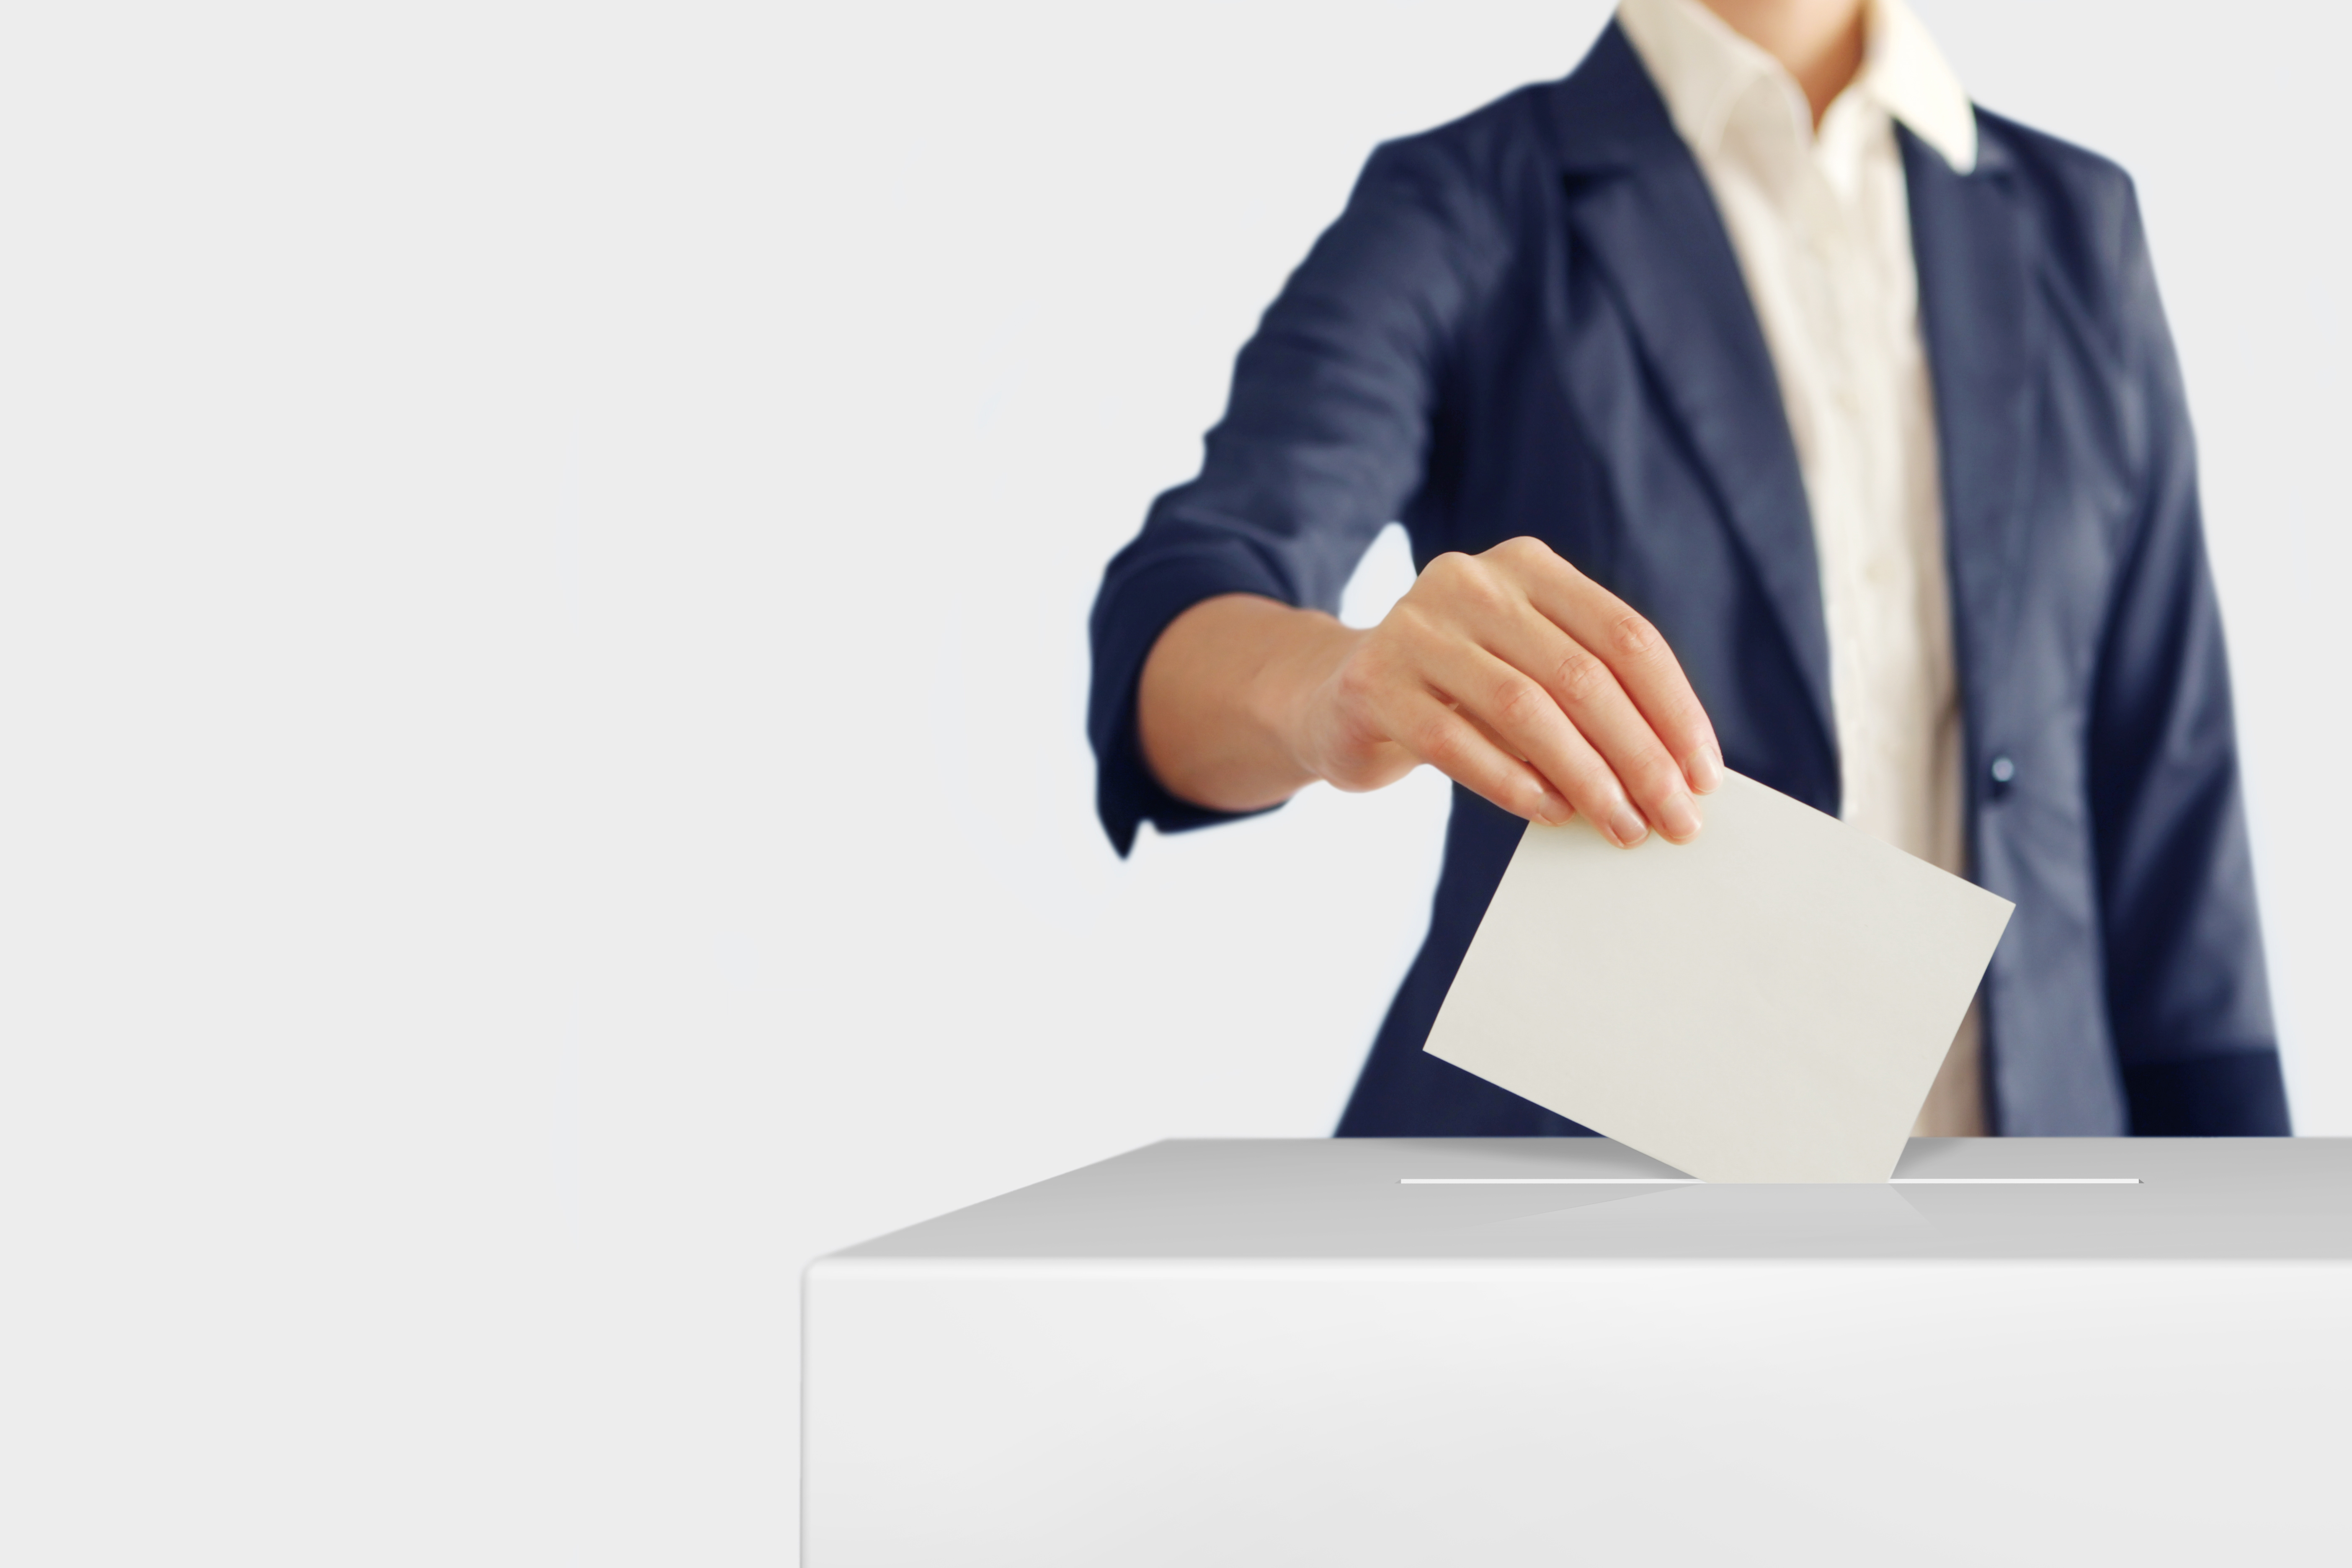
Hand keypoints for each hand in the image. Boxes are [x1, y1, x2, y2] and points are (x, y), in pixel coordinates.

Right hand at [1288, 537, 1720, 843]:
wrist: (1338, 697)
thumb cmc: (1458, 692)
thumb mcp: (1527, 669)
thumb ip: (1587, 696)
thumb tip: (1674, 772)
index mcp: (1528, 567)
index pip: (1625, 635)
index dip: (1674, 709)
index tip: (1704, 775)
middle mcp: (1472, 582)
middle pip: (1582, 675)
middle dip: (1641, 757)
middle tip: (1675, 820)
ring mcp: (1415, 627)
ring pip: (1524, 708)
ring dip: (1586, 778)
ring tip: (1622, 827)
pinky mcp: (1374, 682)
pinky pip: (1456, 741)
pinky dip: (1513, 783)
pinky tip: (1551, 813)